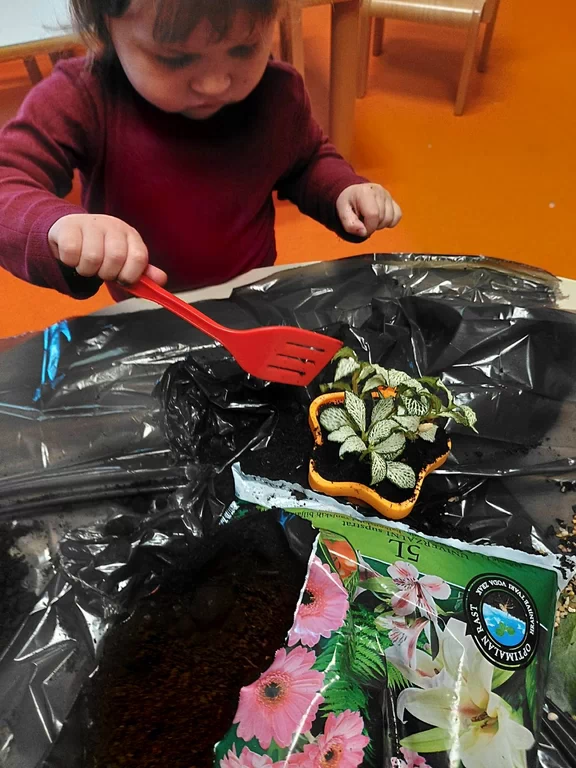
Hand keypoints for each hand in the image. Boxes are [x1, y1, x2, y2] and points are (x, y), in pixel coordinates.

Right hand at [48, 214, 167, 284]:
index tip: (121, 280)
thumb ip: (143, 272)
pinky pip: (71, 253)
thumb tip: (162, 280)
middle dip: (107, 273)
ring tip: (86, 265)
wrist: (72, 229)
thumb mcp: (125, 260)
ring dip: (87, 270)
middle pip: (116, 258)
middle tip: (101, 272)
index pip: (139, 257)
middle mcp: (113, 226)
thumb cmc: (102, 249)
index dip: (130, 275)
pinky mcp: (69, 226)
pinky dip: (70, 262)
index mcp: (130, 235)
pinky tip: (73, 257)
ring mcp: (91, 224)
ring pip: (92, 258)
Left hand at [336, 183, 401, 237]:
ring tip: (371, 220)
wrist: (353, 192)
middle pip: (383, 218)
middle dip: (373, 226)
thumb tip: (364, 232)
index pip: (373, 215)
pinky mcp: (393, 200)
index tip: (362, 229)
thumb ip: (350, 224)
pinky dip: (390, 222)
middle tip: (364, 222)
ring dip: (380, 224)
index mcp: (365, 193)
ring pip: (391, 218)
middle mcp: (379, 191)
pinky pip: (398, 216)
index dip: (369, 227)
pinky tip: (380, 219)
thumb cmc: (347, 203)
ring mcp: (388, 195)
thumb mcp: (342, 213)